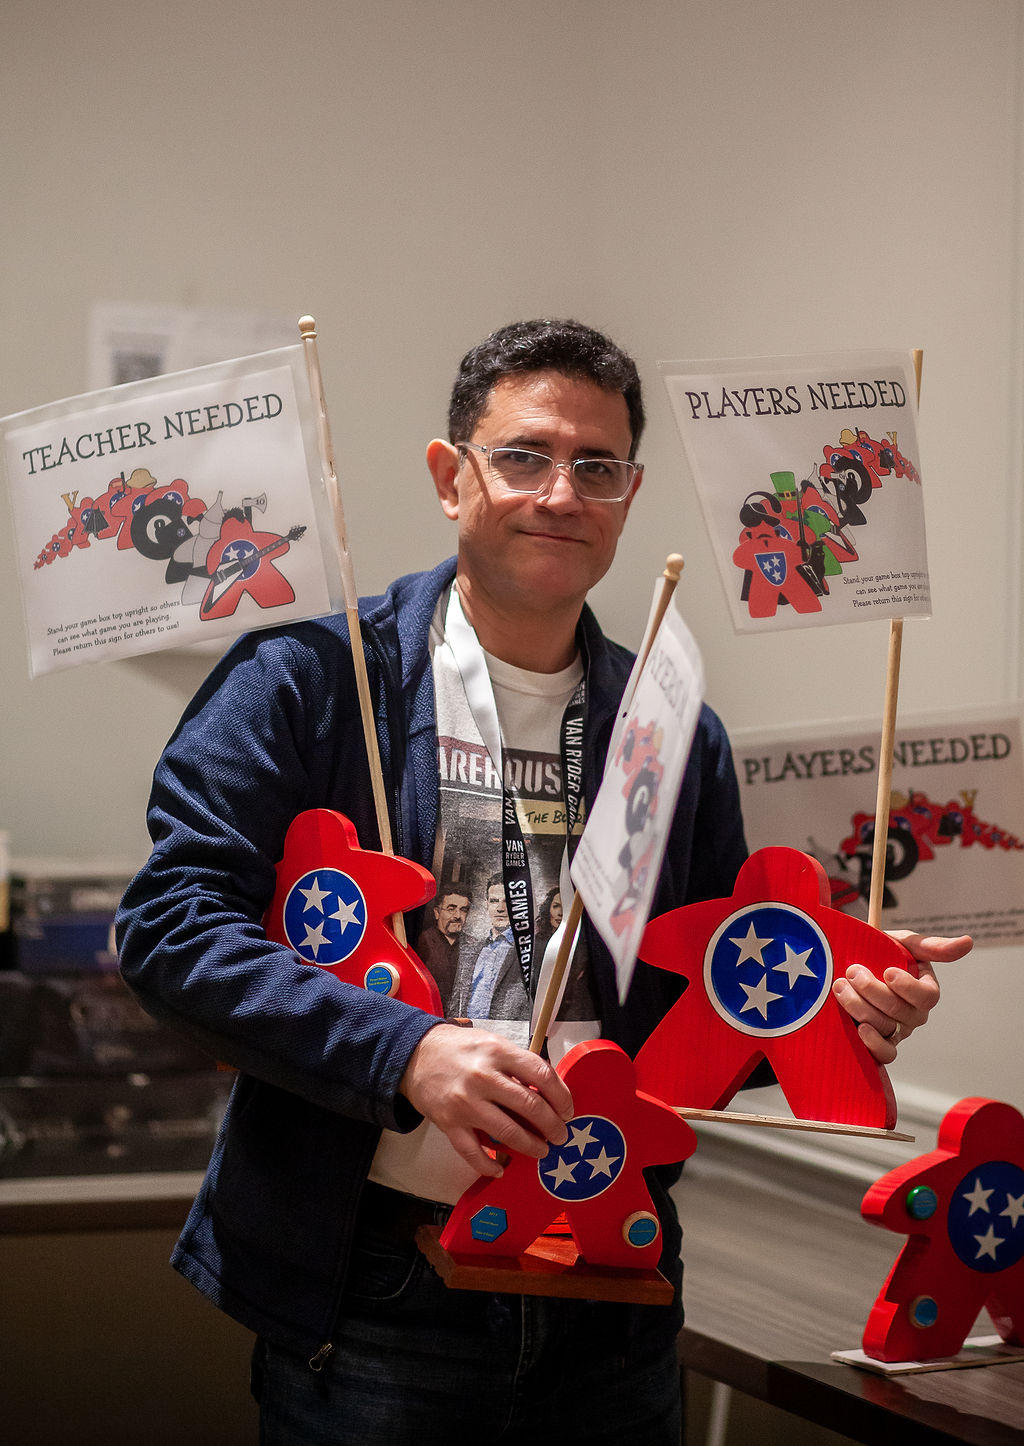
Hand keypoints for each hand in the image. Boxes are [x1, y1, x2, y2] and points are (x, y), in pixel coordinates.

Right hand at [399, 1023, 573, 1177]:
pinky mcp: (449, 1123)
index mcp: (498, 1052)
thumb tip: (549, 1090)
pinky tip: (500, 1169)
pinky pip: (472, 1152)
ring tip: (542, 1151)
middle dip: (552, 1125)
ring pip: (507, 1132)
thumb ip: (517, 1064)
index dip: (560, 1096)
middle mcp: (483, 1077)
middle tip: (561, 1135)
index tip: (568, 1110)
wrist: (415, 1055)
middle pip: (529, 1106)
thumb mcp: (492, 1044)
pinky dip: (488, 1166)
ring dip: (530, 1146)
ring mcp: (465, 1102)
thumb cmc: (460, 1048)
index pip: (541, 1075)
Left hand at [832, 931, 971, 1063]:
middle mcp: (914, 1014)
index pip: (927, 996)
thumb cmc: (880, 953)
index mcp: (923, 990)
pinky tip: (860, 1028)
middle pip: (901, 1012)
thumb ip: (931, 945)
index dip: (908, 987)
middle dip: (873, 991)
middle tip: (852, 972)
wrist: (846, 965)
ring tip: (841, 987)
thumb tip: (967, 942)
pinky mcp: (879, 1043)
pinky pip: (885, 1054)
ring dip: (860, 1007)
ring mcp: (897, 1031)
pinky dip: (874, 1044)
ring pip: (885, 1027)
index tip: (887, 972)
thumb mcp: (903, 943)